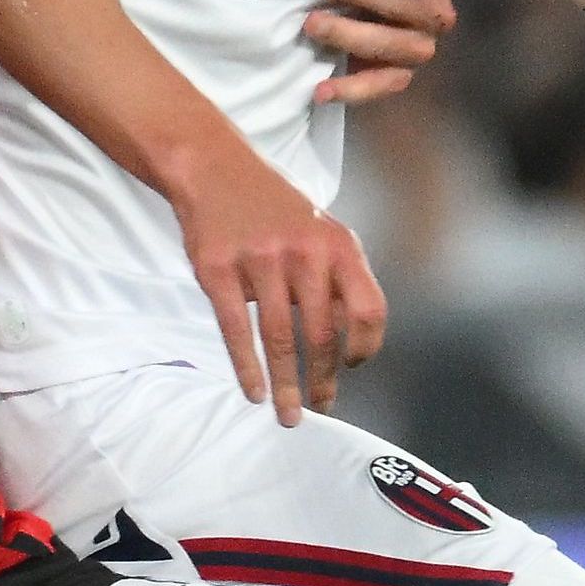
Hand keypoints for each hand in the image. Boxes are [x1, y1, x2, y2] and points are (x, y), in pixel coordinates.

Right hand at [178, 151, 384, 426]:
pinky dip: (248, 368)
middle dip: (322, 380)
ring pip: (280, 339)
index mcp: (339, 244)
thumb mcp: (322, 231)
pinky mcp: (218, 271)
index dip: (365, 347)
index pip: (368, 310)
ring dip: (286, 386)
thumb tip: (349, 345)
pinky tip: (254, 391)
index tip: (351, 367)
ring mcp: (259, 261)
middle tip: (321, 408)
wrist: (215, 170)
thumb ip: (339, 279)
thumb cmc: (275, 210)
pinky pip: (237, 331)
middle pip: (322, 334)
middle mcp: (304, 252)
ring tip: (288, 415)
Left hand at [303, 0, 477, 105]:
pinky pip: (380, 87)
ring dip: (352, 37)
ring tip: (312, 24)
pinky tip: (321, 90)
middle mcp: (436, 14)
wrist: (362, 4)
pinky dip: (350, 90)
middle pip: (410, 9)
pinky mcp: (396, 76)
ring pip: (395, 47)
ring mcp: (418, 48)